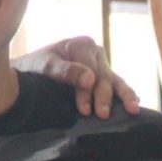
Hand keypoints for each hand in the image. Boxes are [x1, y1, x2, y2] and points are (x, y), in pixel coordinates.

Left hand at [12, 36, 141, 117]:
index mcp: (82, 44)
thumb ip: (66, 72)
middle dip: (103, 97)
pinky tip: (132, 107)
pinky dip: (125, 95)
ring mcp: (101, 64)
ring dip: (125, 96)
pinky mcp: (103, 77)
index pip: (90, 70)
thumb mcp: (45, 66)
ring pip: (115, 81)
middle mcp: (95, 52)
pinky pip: (117, 85)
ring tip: (132, 111)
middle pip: (103, 76)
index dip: (88, 90)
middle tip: (103, 115)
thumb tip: (90, 80)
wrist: (29, 71)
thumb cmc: (34, 67)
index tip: (85, 109)